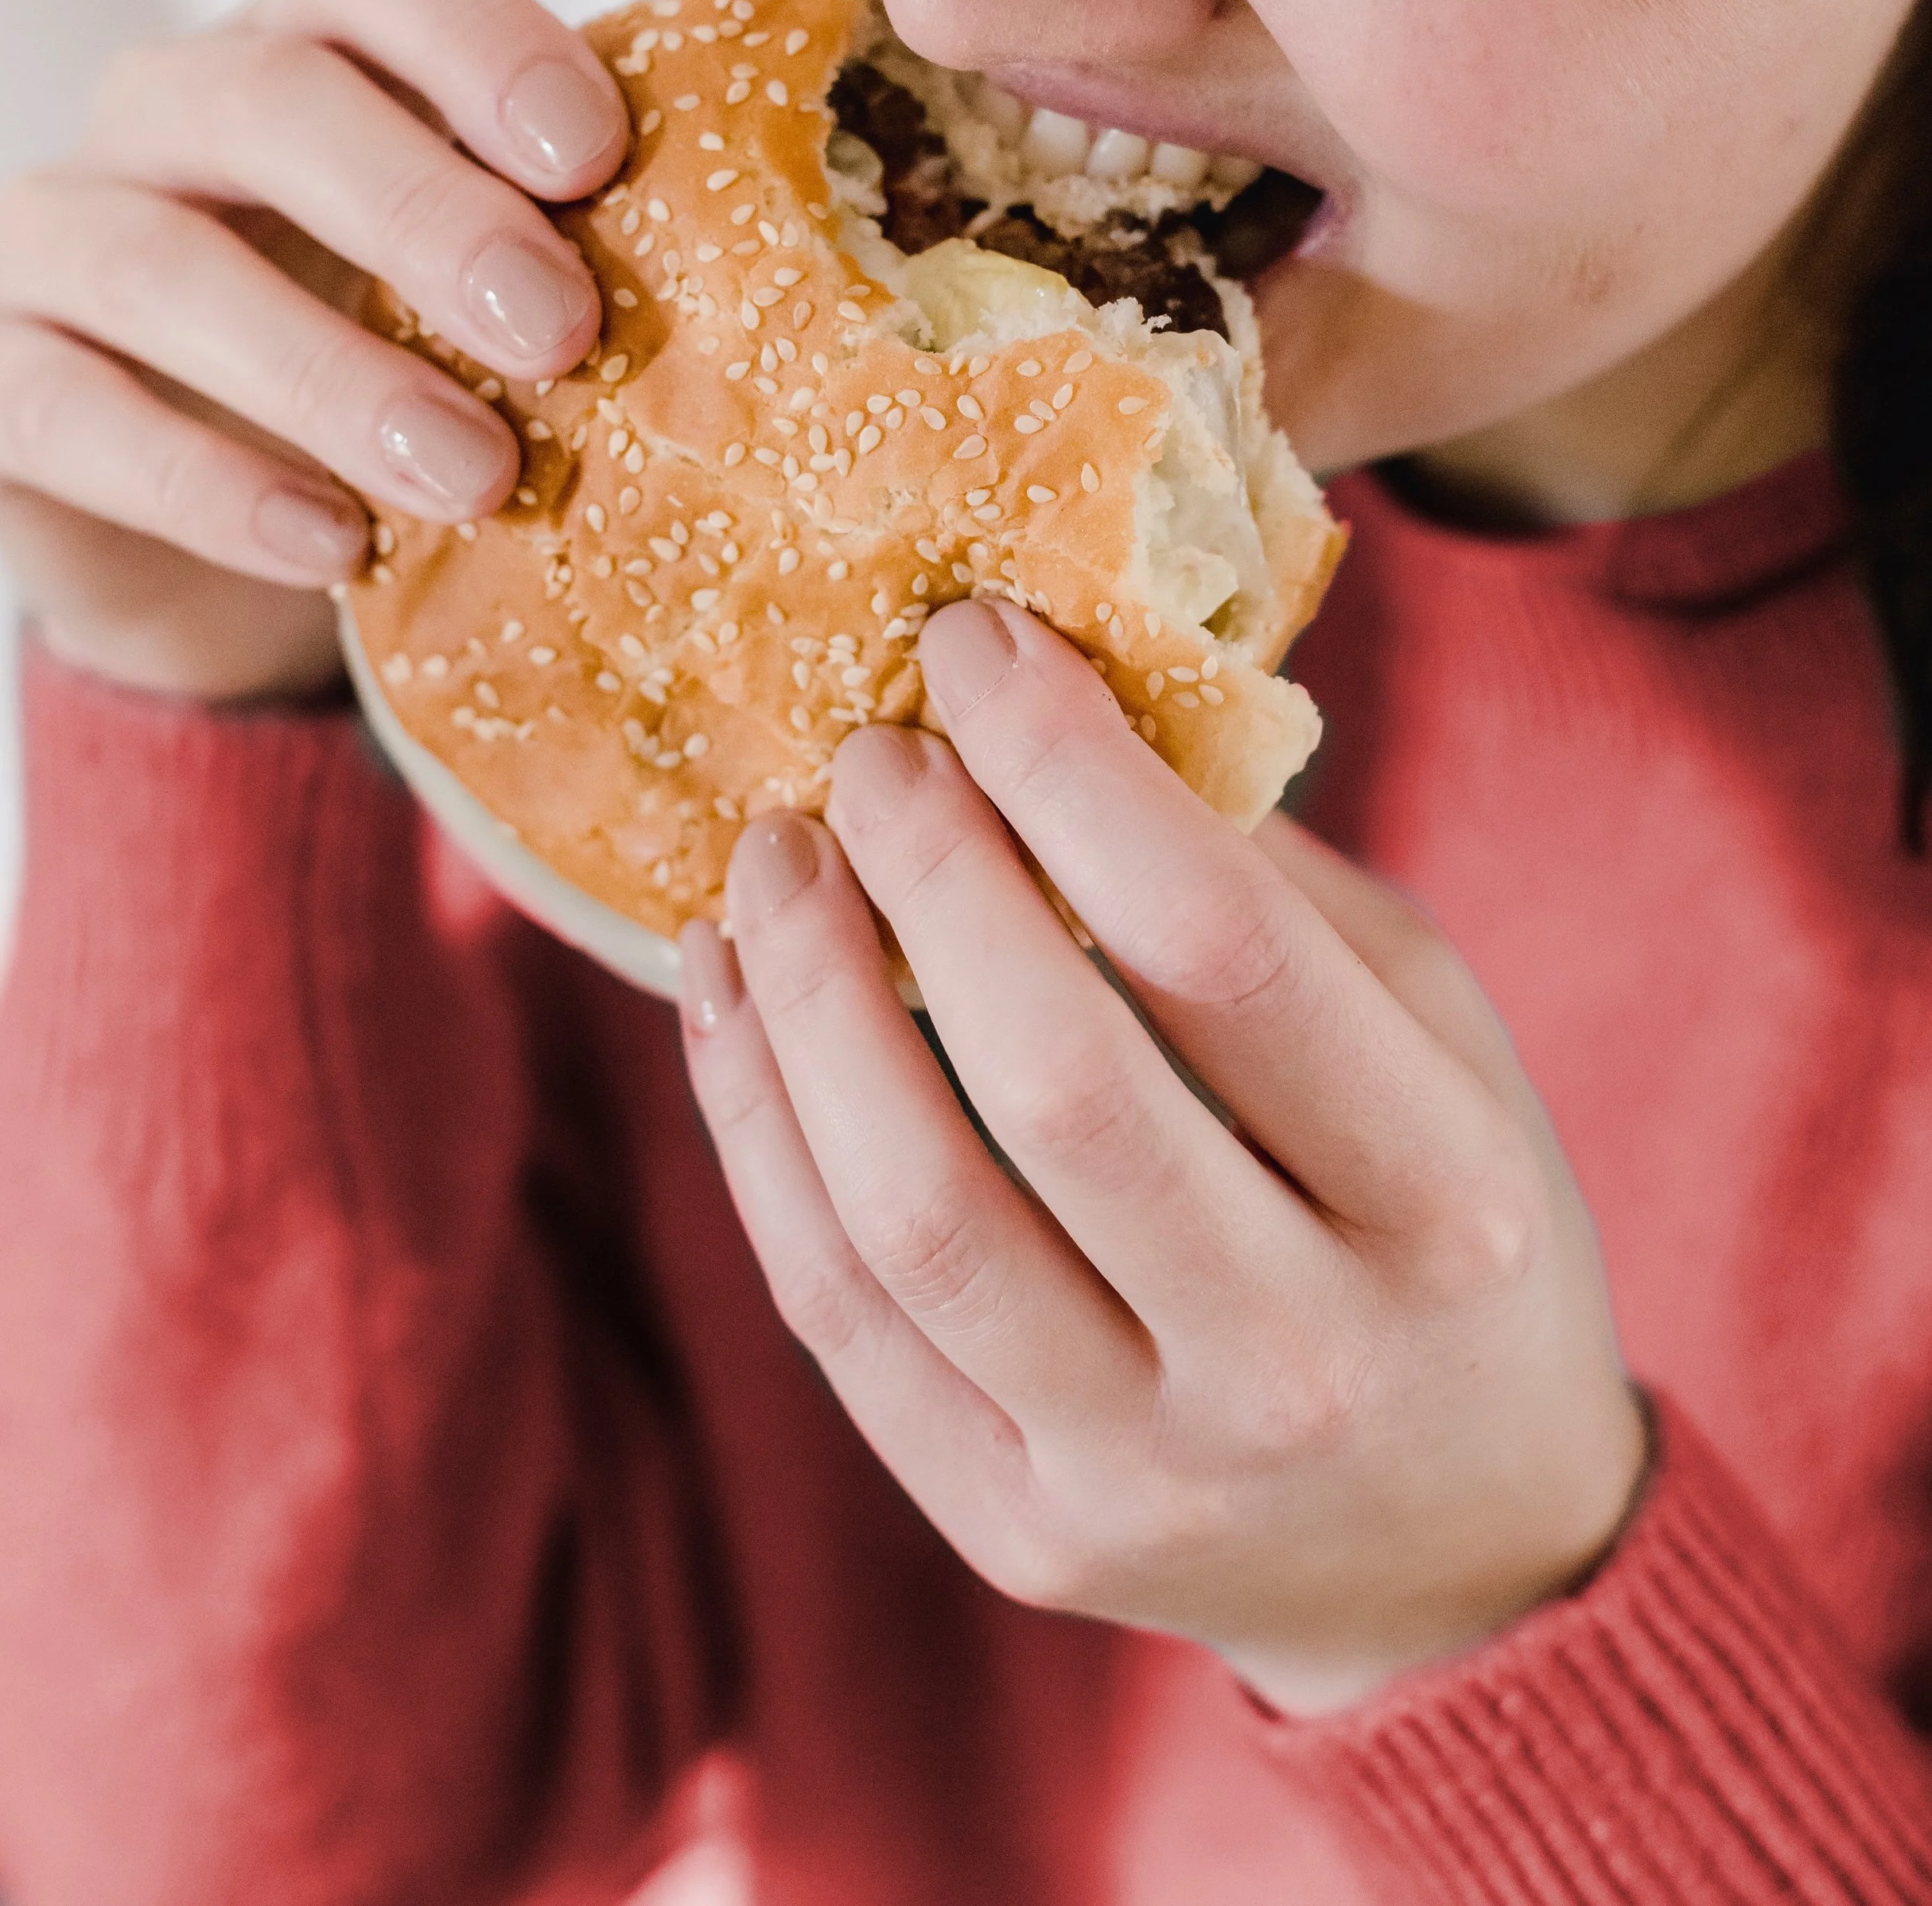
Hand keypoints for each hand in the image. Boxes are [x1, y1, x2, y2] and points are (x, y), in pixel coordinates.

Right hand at [0, 0, 625, 700]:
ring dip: (330, 372)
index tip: (596, 154)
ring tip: (473, 475)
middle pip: (271, 97)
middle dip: (425, 212)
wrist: (240, 543)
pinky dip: (206, 481)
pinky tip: (329, 544)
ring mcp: (54, 236)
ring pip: (161, 262)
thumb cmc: (407, 371)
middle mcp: (166, 111)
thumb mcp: (498, 287)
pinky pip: (65, 408)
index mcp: (311, 48)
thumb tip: (817, 231)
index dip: (482, 35)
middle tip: (562, 332)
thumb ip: (593, 235)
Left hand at [680, 597, 1647, 1714]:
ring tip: (769, 855)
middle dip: (927, 871)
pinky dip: (758, 1132)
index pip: (1219, 946)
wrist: (1468, 1556)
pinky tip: (730, 995)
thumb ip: (1274, 890)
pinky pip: (840, 1318)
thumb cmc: (1445, 1235)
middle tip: (865, 749)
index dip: (1068, 765)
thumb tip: (1060, 708)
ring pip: (912, 1218)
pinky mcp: (1023, 1538)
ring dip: (807, 1000)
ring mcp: (1151, 1475)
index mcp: (1443, 1202)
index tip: (976, 643)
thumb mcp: (1442, 1043)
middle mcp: (1303, 1361)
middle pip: (1054, 1080)